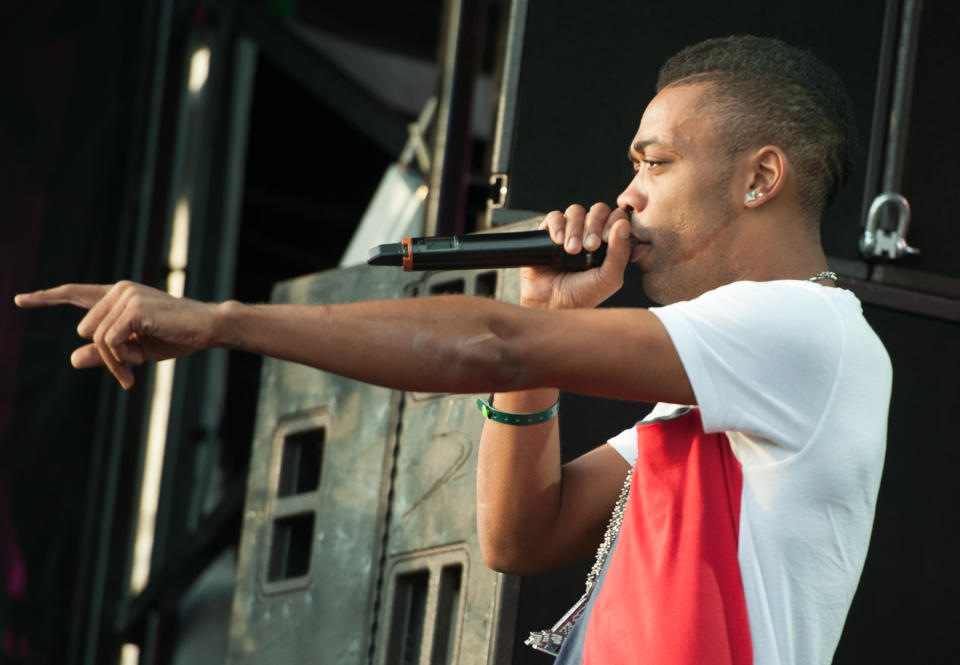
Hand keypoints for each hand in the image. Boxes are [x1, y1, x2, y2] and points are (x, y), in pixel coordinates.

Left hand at [14, 281, 217, 388]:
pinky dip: (119, 359)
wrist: (208, 328)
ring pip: (97, 339)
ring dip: (114, 361)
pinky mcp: (133, 308)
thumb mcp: (136, 350)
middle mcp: (119, 290)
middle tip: (129, 370)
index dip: (47, 296)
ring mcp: (126, 296)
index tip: (20, 300)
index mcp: (119, 296)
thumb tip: (73, 358)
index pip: (76, 294)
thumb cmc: (177, 336)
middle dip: (105, 355)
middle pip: (87, 330)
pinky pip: (109, 342)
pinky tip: (137, 364)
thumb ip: (105, 353)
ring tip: (135, 369)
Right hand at [520, 203, 632, 308]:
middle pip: (598, 210)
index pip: (618, 217)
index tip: (607, 239)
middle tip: (589, 246)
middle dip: (594, 225)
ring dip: (575, 228)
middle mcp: (591, 234)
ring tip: (572, 251)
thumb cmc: (582, 295)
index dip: (614, 221)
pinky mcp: (549, 232)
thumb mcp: (609, 279)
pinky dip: (557, 226)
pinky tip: (557, 242)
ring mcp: (570, 231)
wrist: (551, 304)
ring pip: (576, 211)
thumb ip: (620, 253)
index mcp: (610, 243)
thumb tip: (624, 223)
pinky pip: (555, 216)